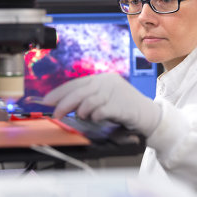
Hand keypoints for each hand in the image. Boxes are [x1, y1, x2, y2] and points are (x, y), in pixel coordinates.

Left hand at [42, 73, 161, 136]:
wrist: (149, 115)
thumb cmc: (125, 108)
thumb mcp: (105, 98)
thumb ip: (88, 98)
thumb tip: (64, 106)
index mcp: (102, 78)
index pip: (76, 83)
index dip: (59, 92)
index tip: (46, 101)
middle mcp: (107, 82)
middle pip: (79, 91)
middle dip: (63, 104)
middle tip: (55, 114)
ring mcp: (115, 92)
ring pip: (88, 100)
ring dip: (81, 111)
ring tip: (82, 117)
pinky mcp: (120, 104)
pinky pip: (100, 110)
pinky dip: (94, 116)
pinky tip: (96, 118)